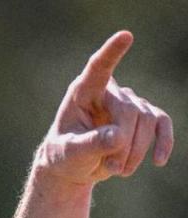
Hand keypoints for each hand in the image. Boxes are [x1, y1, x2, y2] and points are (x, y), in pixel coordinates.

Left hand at [37, 31, 173, 187]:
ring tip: (118, 170)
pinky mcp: (141, 118)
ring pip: (147, 120)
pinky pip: (161, 123)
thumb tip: (118, 137)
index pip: (98, 68)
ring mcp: (128, 102)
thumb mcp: (69, 154)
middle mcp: (109, 92)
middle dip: (124, 143)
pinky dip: (163, 141)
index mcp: (84, 92)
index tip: (125, 36)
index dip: (111, 53)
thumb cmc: (64, 155)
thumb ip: (90, 144)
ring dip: (136, 151)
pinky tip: (158, 160)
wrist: (73, 166)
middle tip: (112, 168)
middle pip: (129, 110)